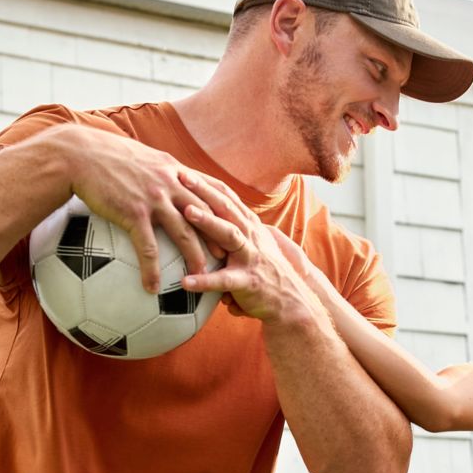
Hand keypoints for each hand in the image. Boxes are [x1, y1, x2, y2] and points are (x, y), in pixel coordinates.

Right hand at [55, 125, 234, 291]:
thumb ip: (160, 170)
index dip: (230, 206)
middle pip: (207, 213)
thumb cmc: (106, 156)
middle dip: (223, 236)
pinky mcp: (133, 212)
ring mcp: (154, 198)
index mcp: (175, 170)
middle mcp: (171, 183)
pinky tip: (151, 288)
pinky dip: (151, 270)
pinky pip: (147, 247)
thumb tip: (168, 180)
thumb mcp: (142, 156)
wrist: (80, 155)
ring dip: (195, 257)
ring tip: (202, 278)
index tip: (241, 222)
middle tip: (234, 257)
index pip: (213, 188)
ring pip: (184, 232)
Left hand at [175, 171, 324, 325]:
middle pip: (226, 207)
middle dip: (203, 190)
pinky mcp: (249, 281)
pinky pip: (224, 280)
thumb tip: (206, 226)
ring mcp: (250, 258)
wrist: (292, 302)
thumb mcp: (252, 247)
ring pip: (228, 234)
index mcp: (250, 228)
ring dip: (207, 221)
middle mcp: (251, 237)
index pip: (227, 199)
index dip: (207, 183)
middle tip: (180, 176)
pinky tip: (185, 282)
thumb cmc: (266, 275)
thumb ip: (232, 235)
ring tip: (186, 212)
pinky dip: (205, 281)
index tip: (185, 170)